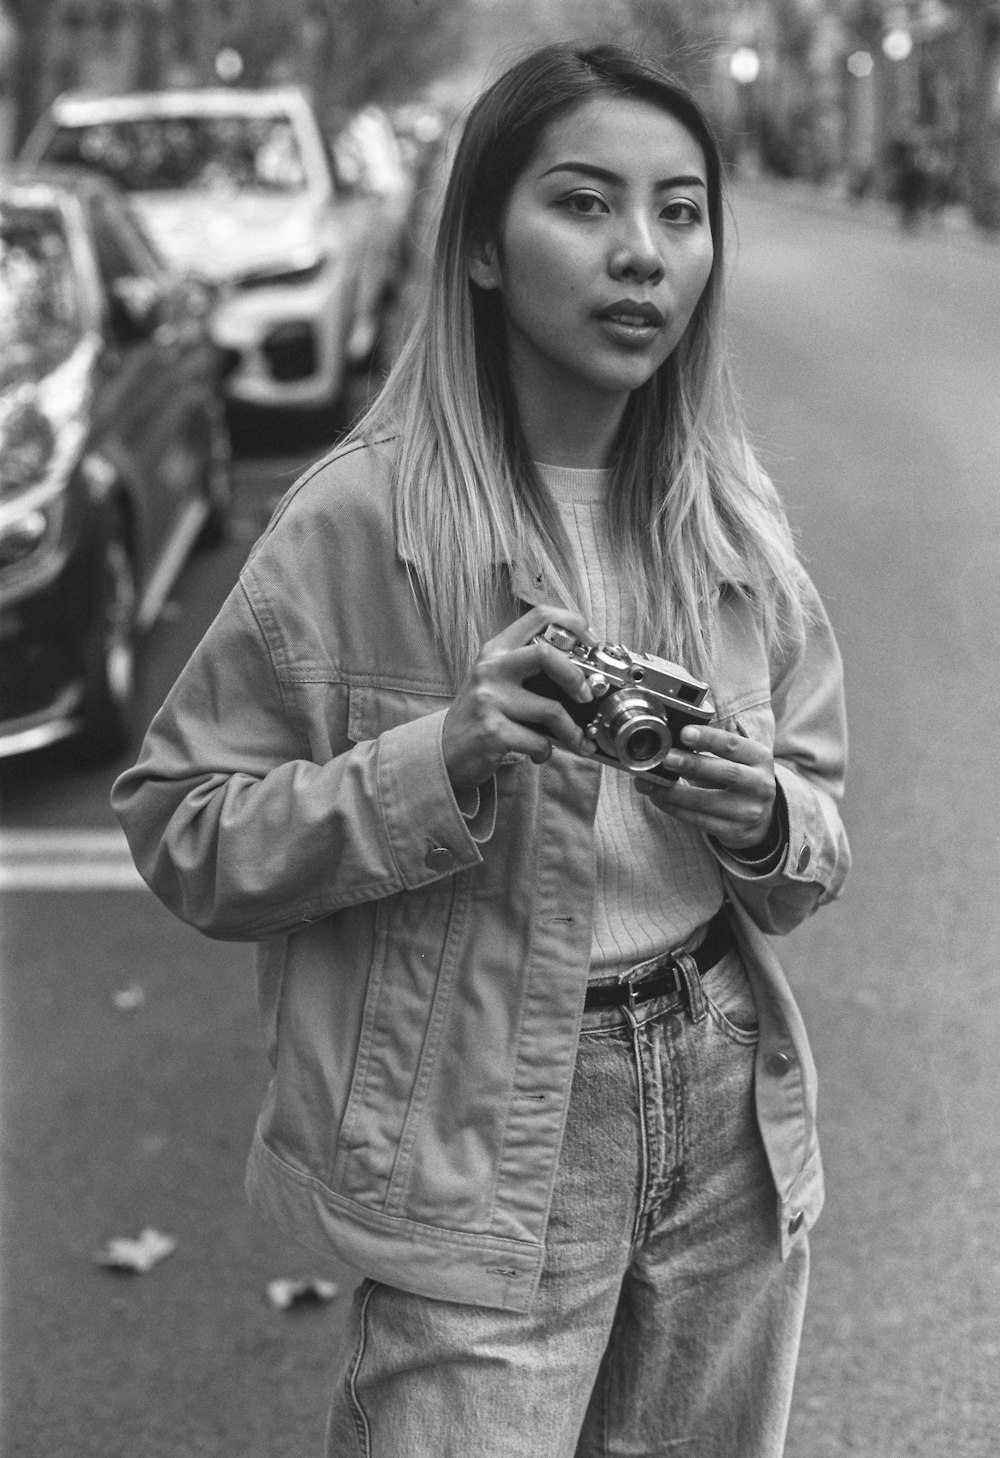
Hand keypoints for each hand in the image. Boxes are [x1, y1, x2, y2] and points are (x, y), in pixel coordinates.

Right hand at [442, 606, 597, 791]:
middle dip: (578, 677)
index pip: (539, 616)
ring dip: (572, 732)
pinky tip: (539, 755)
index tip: (592, 643)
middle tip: (587, 696)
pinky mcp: (492, 732)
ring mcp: (489, 700)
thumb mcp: (496, 681)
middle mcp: (491, 669)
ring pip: (550, 709)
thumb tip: (583, 675)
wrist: (443, 752)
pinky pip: (538, 741)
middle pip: (546, 655)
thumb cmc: (479, 716)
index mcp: (496, 650)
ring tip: (577, 742)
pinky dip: (546, 752)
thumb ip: (528, 670)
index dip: (574, 623)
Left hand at [635, 723, 777, 852]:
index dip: (709, 738)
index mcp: (759, 758)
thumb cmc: (739, 779)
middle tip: (666, 758)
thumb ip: (711, 748)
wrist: (762, 819)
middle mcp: (760, 784)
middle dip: (693, 765)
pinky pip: (700, 820)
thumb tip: (672, 739)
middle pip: (726, 773)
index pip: (734, 745)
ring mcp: (749, 811)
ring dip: (674, 792)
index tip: (684, 733)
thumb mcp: (738, 759)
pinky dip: (675, 809)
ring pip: (707, 801)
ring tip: (650, 782)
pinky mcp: (735, 831)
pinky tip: (658, 798)